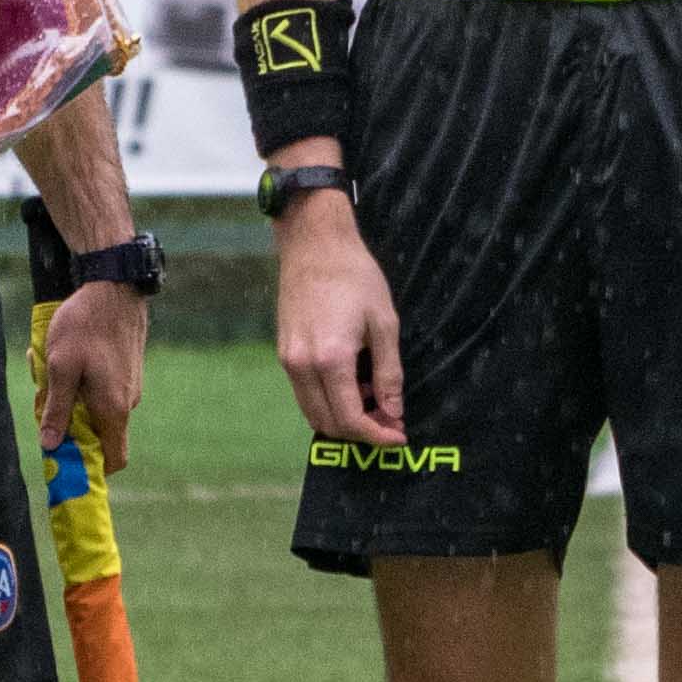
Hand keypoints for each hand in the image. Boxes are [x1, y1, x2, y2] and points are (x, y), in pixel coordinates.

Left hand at [35, 277, 149, 473]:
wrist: (114, 286)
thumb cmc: (85, 325)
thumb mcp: (61, 367)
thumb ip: (57, 409)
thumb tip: (51, 445)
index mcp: (113, 409)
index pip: (114, 459)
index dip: (92, 467)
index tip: (66, 460)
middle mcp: (127, 402)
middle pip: (100, 435)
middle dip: (71, 427)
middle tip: (45, 403)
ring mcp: (129, 386)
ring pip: (98, 410)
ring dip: (74, 401)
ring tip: (51, 373)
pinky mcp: (127, 371)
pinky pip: (102, 391)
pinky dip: (83, 385)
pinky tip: (66, 359)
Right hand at [274, 203, 408, 446]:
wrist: (315, 244)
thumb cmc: (355, 277)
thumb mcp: (385, 323)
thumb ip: (390, 373)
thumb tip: (394, 411)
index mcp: (331, 360)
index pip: (351, 419)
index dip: (377, 436)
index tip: (398, 436)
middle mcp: (302, 366)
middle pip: (328, 423)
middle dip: (360, 431)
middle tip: (389, 420)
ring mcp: (288, 360)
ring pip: (312, 412)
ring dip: (342, 418)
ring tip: (372, 399)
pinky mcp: (283, 352)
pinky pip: (303, 393)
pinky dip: (326, 401)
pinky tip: (350, 383)